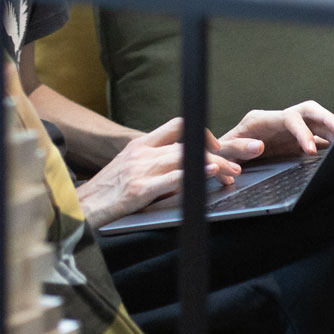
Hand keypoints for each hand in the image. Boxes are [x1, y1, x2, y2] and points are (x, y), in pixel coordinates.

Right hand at [75, 117, 244, 225]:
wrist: (81, 208)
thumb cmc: (108, 192)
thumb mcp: (130, 170)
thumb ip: (156, 165)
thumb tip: (188, 169)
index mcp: (140, 145)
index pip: (177, 125)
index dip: (204, 134)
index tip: (222, 148)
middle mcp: (141, 152)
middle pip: (189, 139)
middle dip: (225, 146)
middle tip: (252, 150)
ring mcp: (140, 170)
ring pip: (184, 157)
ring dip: (216, 164)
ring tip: (235, 173)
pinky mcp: (138, 190)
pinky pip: (172, 178)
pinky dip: (194, 174)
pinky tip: (210, 174)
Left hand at [219, 100, 333, 160]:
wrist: (223, 157)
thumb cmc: (222, 151)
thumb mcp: (223, 149)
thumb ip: (238, 147)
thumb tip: (260, 147)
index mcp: (261, 119)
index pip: (289, 118)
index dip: (302, 132)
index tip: (310, 151)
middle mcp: (278, 120)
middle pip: (307, 111)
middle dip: (325, 118)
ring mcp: (288, 130)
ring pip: (316, 122)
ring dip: (332, 128)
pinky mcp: (295, 142)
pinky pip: (318, 137)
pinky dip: (330, 142)